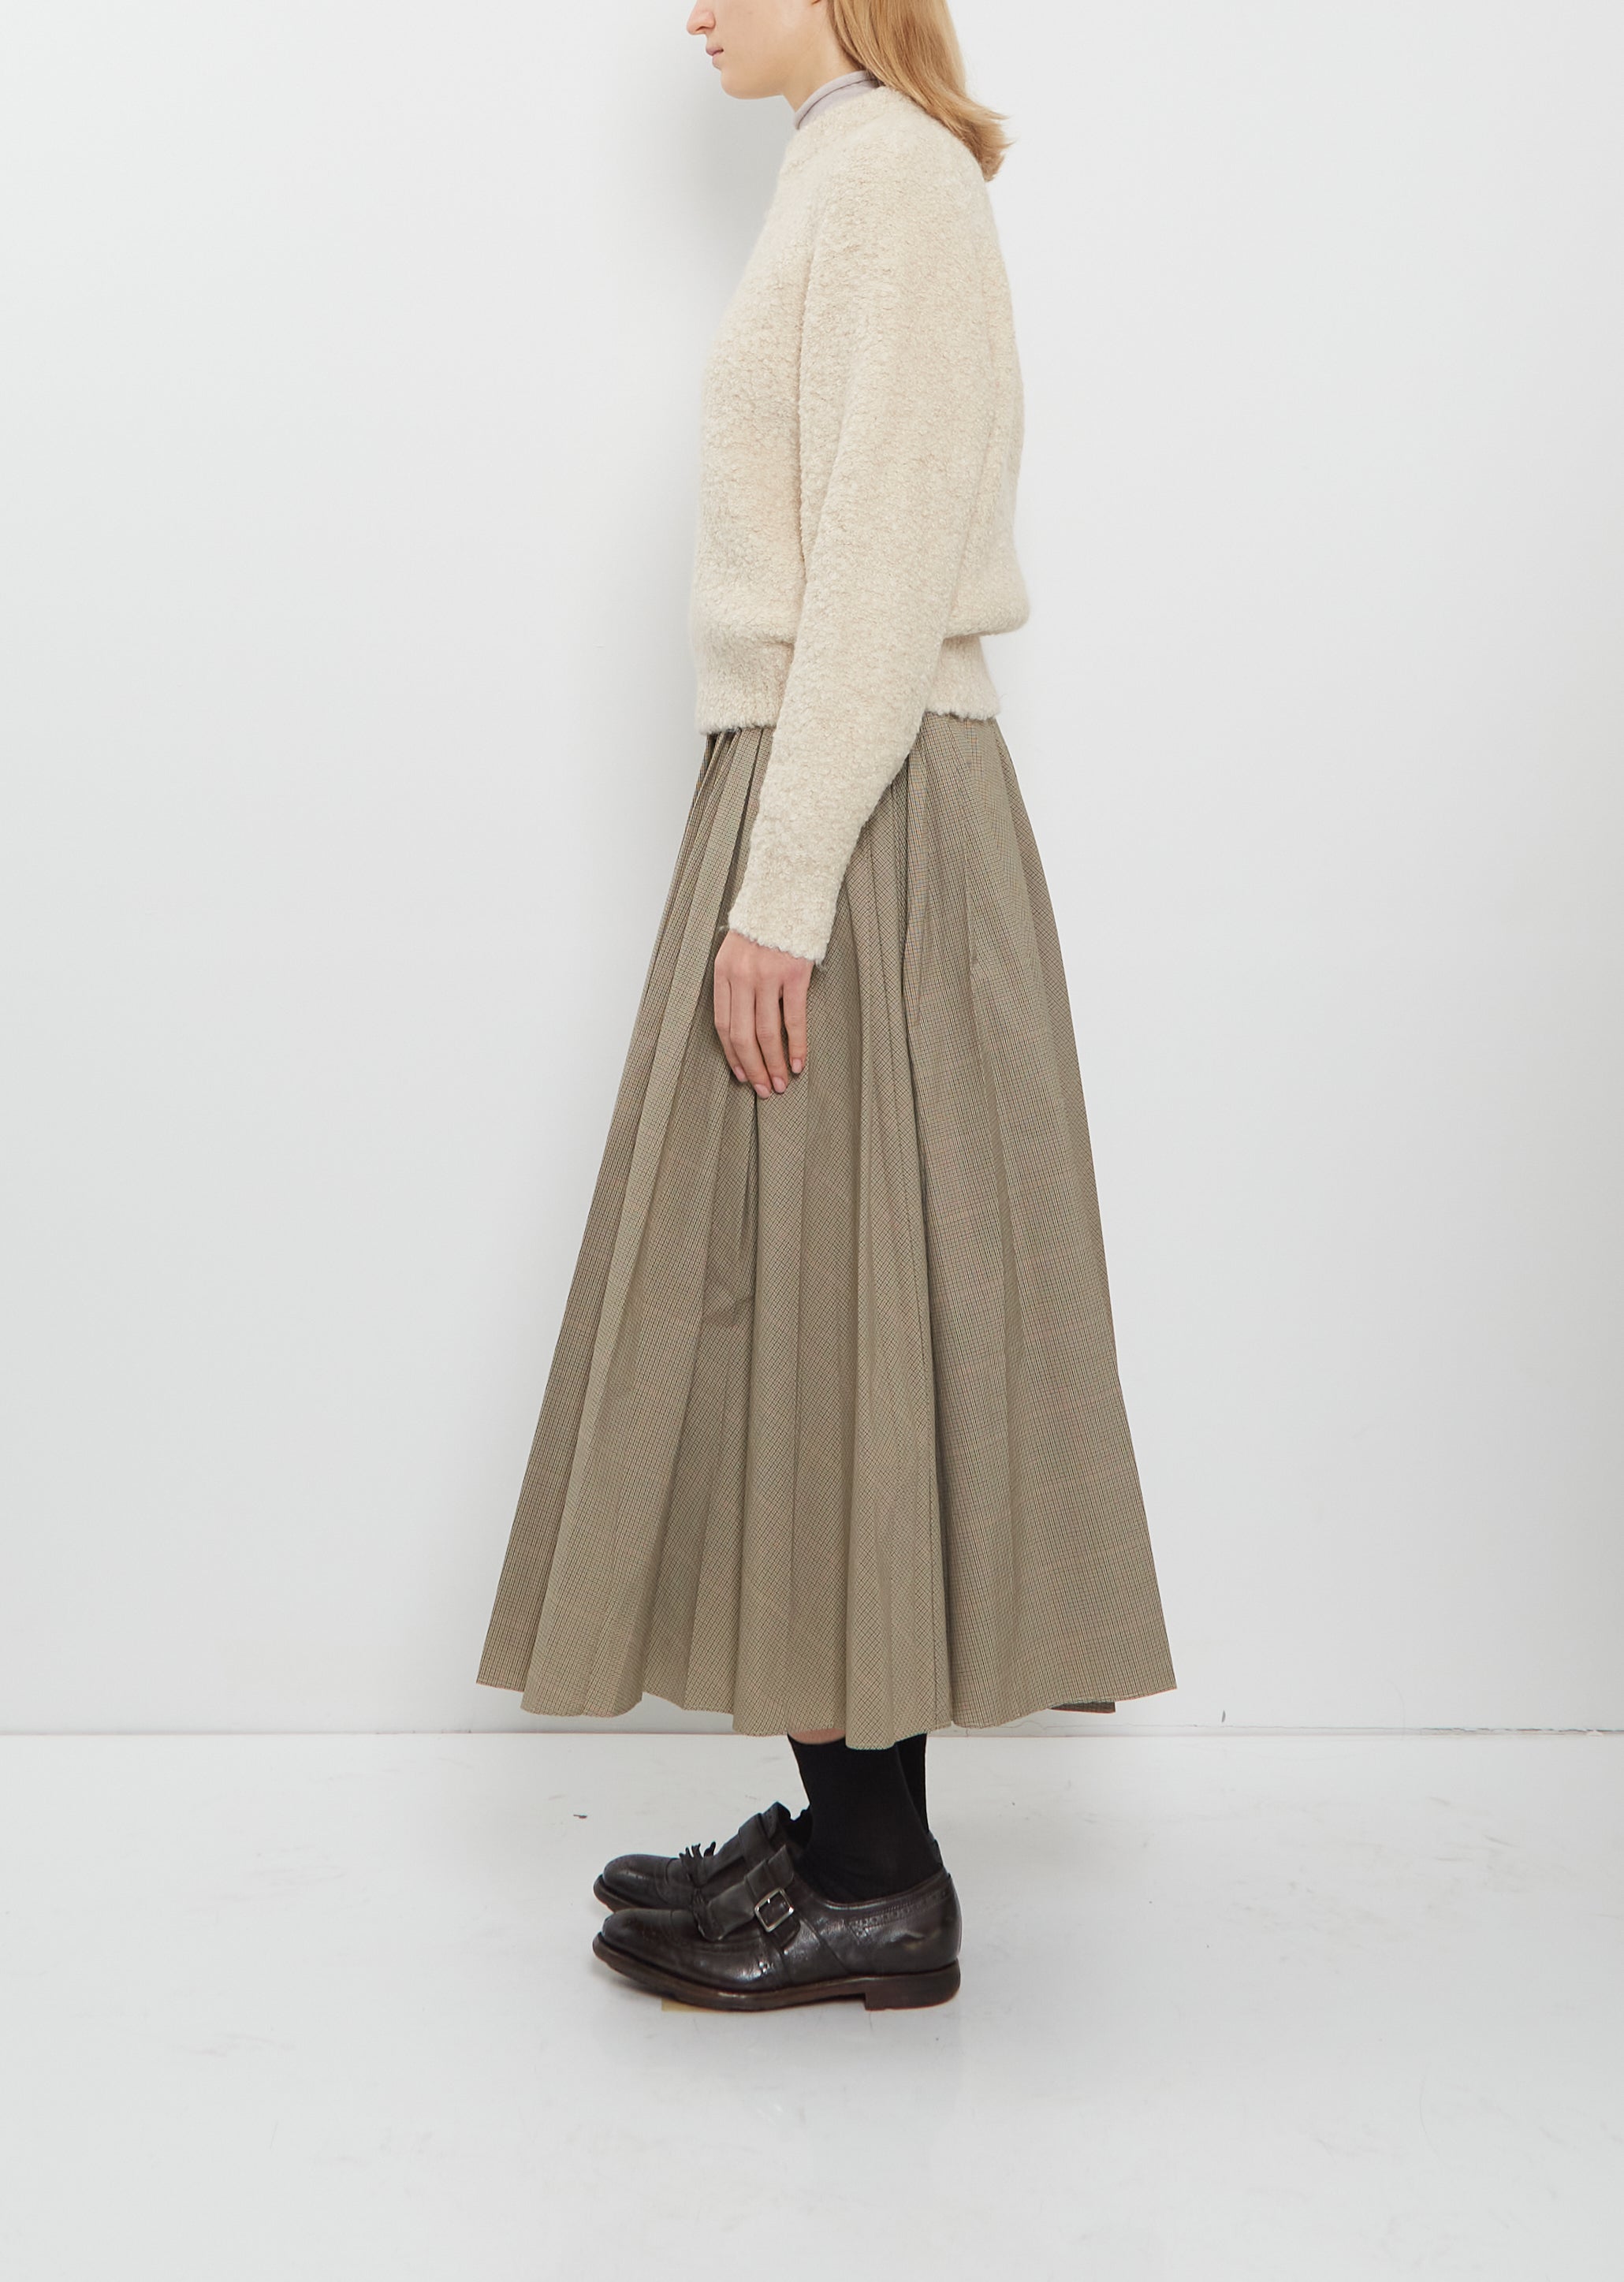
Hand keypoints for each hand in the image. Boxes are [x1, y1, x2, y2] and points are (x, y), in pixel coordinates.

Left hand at [713, 929, 810, 1096]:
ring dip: (773, 1064)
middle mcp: (741, 976)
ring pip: (766, 1032)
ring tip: (781, 1083)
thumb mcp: (737, 950)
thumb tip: (744, 1026)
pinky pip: (793, 1018)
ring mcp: (767, 975)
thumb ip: (736, 983)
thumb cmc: (764, 925)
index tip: (742, 1076)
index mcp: (723, 972)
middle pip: (742, 1035)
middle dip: (753, 1067)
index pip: (722, 1024)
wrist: (788, 891)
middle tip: (764, 1089)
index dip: (732, 1055)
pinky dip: (796, 1045)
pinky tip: (798, 1062)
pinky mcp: (794, 973)